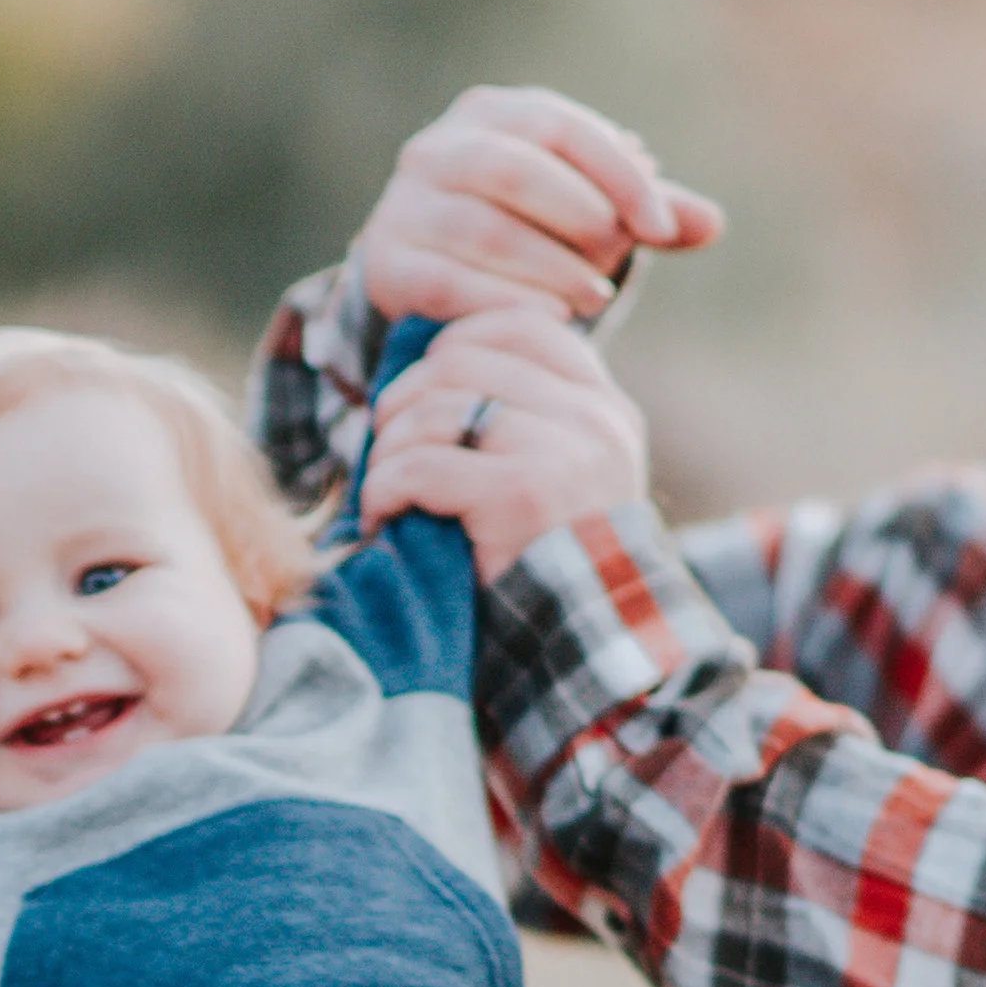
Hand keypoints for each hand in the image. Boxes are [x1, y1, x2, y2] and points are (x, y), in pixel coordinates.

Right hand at [356, 84, 722, 327]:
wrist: (421, 271)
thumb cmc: (521, 230)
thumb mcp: (584, 210)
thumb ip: (646, 215)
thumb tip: (712, 225)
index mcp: (493, 113)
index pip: (565, 128)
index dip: (620, 178)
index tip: (664, 230)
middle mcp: (438, 147)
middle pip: (517, 172)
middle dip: (579, 220)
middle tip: (616, 267)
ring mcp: (403, 204)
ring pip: (482, 231)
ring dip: (547, 269)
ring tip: (591, 301)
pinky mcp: (385, 263)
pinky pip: (446, 283)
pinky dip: (501, 302)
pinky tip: (544, 322)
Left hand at [359, 305, 650, 584]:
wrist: (579, 660)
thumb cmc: (547, 578)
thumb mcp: (561, 485)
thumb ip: (529, 425)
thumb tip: (436, 366)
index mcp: (604, 409)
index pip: (522, 326)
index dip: (454, 345)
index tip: (421, 396)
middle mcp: (592, 420)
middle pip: (464, 358)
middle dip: (403, 401)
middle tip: (384, 451)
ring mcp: (563, 453)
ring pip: (436, 408)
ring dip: (386, 452)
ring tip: (381, 495)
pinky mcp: (521, 496)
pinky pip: (421, 465)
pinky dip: (383, 490)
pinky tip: (381, 520)